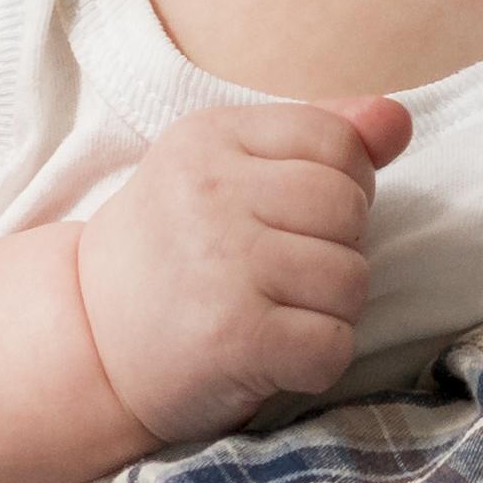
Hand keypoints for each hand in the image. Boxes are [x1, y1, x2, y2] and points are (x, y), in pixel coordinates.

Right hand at [69, 95, 406, 447]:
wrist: (86, 341)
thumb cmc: (175, 251)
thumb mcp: (228, 171)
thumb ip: (319, 138)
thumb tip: (397, 119)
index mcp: (211, 136)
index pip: (337, 140)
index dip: (339, 184)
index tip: (290, 217)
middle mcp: (211, 193)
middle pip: (349, 208)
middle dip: (336, 248)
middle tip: (277, 274)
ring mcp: (222, 265)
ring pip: (351, 280)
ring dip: (328, 310)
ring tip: (270, 312)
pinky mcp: (234, 338)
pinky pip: (333, 346)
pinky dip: (314, 362)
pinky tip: (269, 355)